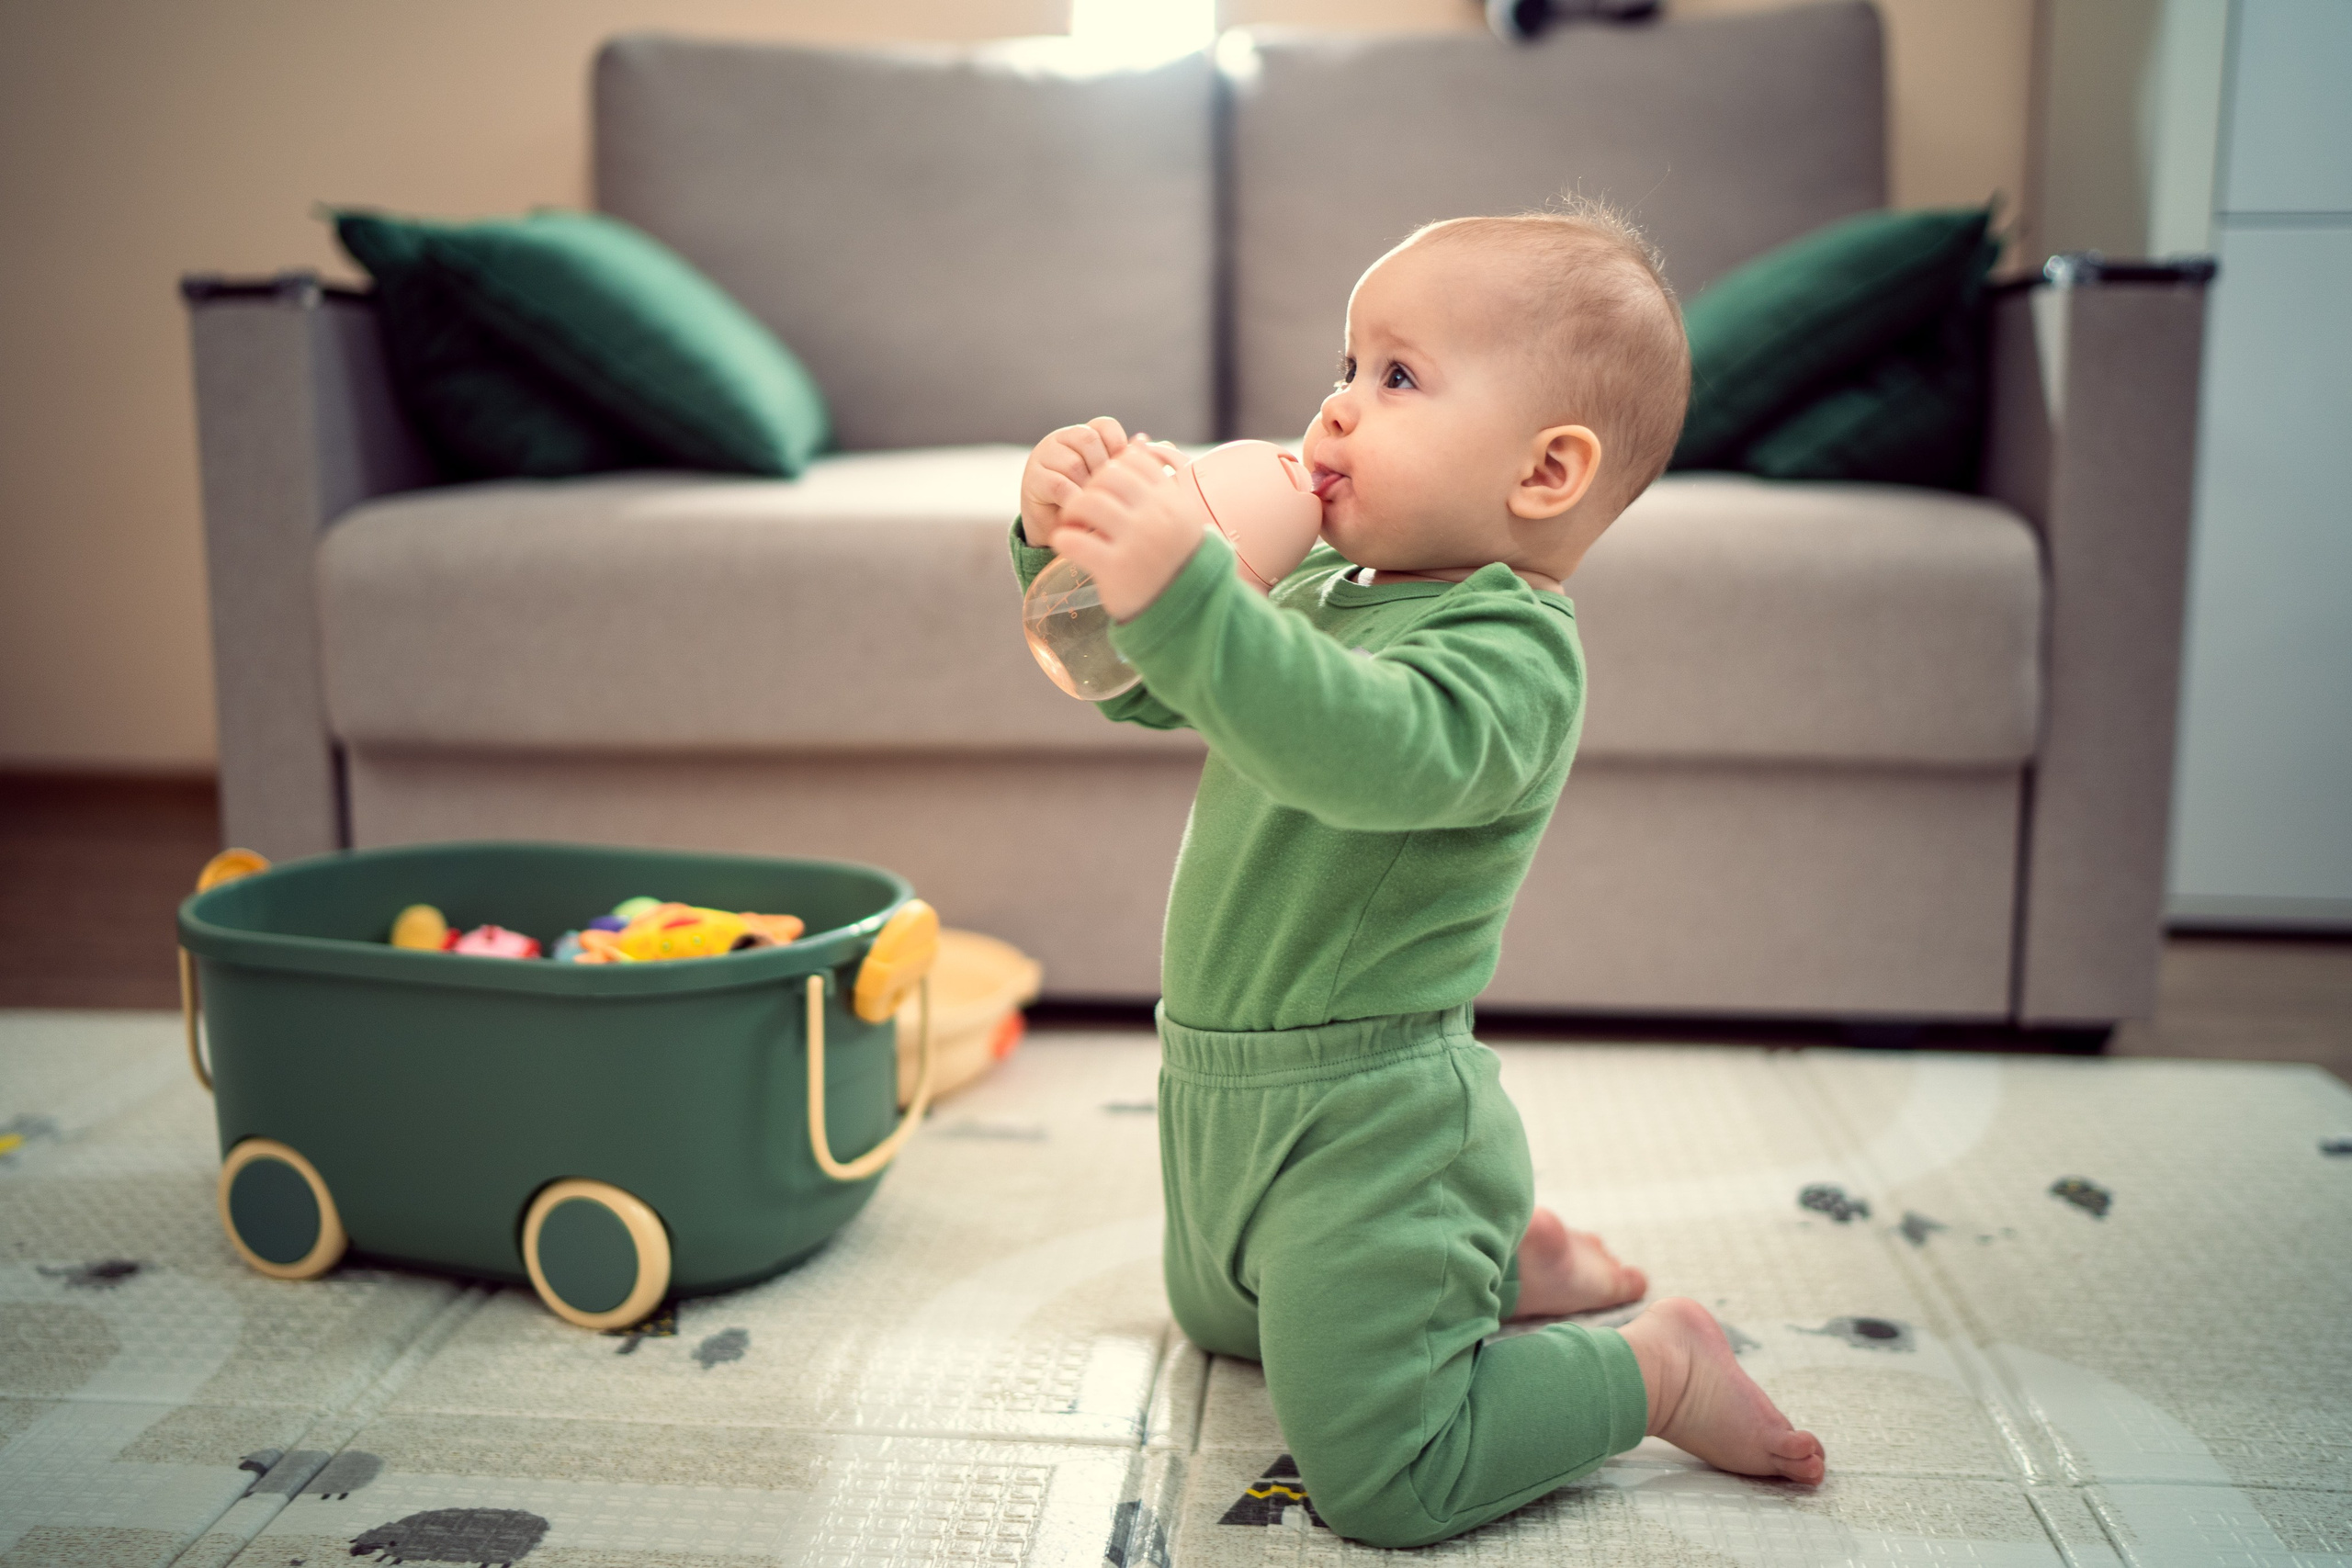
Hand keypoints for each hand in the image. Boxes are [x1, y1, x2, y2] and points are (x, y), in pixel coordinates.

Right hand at [1020, 416, 1144, 547]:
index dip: (1118, 446)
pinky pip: (1058, 485)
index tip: (1124, 473)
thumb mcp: (1112, 481)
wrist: (1060, 530)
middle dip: (1102, 468)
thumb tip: (1143, 440)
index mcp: (1085, 434)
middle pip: (1088, 440)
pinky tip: (1082, 511)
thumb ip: (1126, 462)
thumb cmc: (1092, 502)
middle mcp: (1062, 439)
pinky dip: (1074, 500)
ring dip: (1087, 487)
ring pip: (1073, 463)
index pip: (1105, 426)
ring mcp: (1044, 456)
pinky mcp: (1033, 478)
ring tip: (1095, 504)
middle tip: (1110, 492)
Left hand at [1051, 441, 1201, 621]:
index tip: (1103, 486)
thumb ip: (1159, 485)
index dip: (1111, 468)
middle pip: (1108, 476)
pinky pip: (1075, 540)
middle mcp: (1156, 517)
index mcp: (1171, 502)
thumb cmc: (1179, 562)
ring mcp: (1135, 542)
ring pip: (1088, 501)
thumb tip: (1138, 443)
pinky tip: (1065, 543)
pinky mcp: (1115, 569)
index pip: (1134, 461)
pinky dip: (1064, 538)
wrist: (1188, 612)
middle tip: (1081, 505)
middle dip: (1089, 486)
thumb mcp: (1180, 519)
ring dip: (1072, 510)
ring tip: (1071, 523)